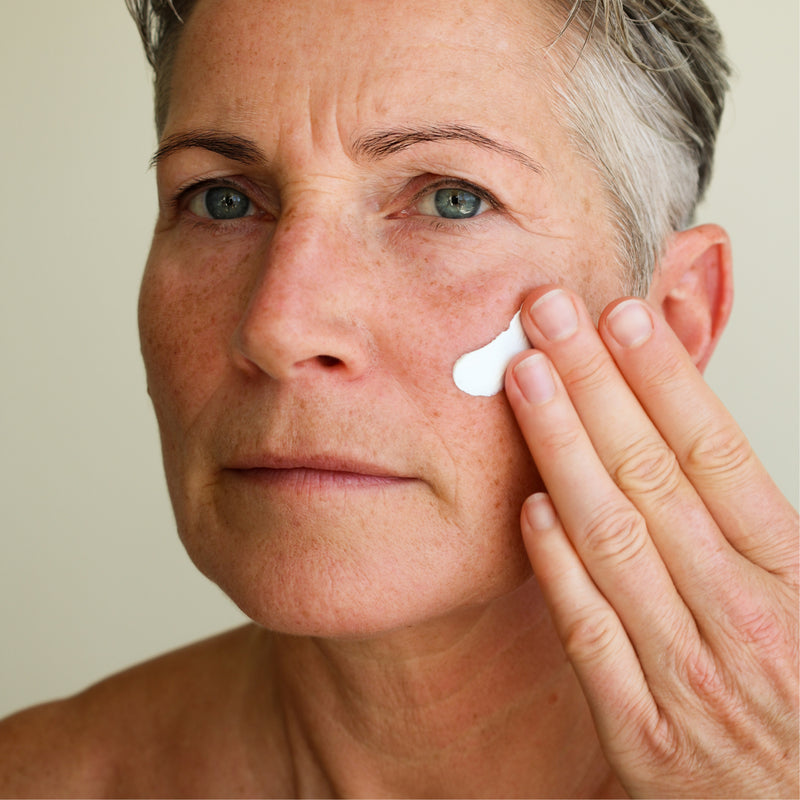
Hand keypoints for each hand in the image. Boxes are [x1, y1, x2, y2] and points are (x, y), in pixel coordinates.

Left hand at [505, 286, 798, 797]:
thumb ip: (775, 531)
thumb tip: (719, 451)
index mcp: (795, 582)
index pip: (717, 454)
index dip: (665, 379)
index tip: (621, 318)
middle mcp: (739, 618)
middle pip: (652, 476)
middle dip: (595, 384)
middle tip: (549, 315)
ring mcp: (686, 676)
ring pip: (612, 538)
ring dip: (562, 448)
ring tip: (526, 376)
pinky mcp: (643, 734)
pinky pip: (590, 635)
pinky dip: (557, 566)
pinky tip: (528, 503)